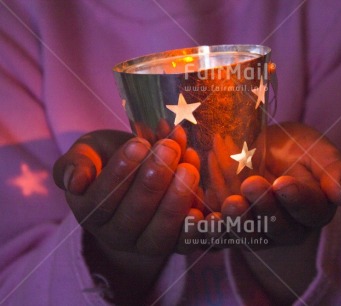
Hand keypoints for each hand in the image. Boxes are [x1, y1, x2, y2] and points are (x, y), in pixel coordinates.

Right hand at [53, 129, 202, 303]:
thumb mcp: (89, 152)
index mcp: (90, 211)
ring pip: (159, 233)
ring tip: (188, 169)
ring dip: (176, 201)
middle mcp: (115, 234)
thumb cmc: (110, 157)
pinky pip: (183, 245)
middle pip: (133, 216)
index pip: (102, 198)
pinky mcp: (172, 244)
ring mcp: (145, 243)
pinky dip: (193, 230)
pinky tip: (201, 210)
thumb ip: (77, 162)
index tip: (139, 143)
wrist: (137, 171)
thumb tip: (75, 182)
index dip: (122, 171)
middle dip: (154, 180)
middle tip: (169, 149)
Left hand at [218, 122, 340, 302]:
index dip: (297, 200)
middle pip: (277, 228)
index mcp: (313, 209)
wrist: (261, 152)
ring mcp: (257, 233)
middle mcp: (287, 229)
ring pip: (248, 237)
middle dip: (263, 209)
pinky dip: (208, 231)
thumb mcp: (319, 150)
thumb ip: (335, 169)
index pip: (310, 210)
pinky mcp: (229, 232)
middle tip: (250, 186)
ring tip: (228, 203)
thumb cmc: (295, 150)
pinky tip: (198, 219)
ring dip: (236, 223)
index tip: (283, 183)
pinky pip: (218, 238)